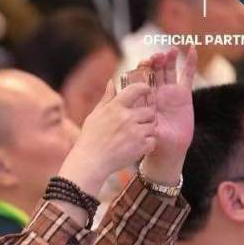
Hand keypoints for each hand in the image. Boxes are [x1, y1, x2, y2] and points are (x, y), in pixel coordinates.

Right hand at [56, 76, 155, 195]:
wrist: (90, 162)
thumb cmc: (90, 139)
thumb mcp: (94, 115)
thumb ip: (106, 98)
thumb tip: (111, 82)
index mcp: (115, 108)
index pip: (136, 89)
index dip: (144, 88)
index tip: (147, 91)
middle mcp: (127, 118)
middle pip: (149, 111)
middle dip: (146, 117)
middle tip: (138, 124)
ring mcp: (135, 132)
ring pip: (152, 126)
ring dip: (147, 131)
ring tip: (135, 137)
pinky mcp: (140, 146)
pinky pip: (153, 141)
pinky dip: (147, 144)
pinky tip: (136, 147)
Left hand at [141, 46, 196, 182]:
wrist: (167, 149)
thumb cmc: (149, 140)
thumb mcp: (140, 127)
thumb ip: (136, 115)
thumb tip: (127, 103)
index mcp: (143, 97)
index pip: (141, 77)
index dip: (142, 68)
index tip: (143, 63)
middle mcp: (155, 91)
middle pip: (155, 71)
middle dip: (155, 61)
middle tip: (156, 56)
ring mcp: (170, 91)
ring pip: (169, 70)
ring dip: (170, 59)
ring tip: (171, 51)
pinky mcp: (184, 94)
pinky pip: (187, 76)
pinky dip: (190, 63)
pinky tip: (192, 50)